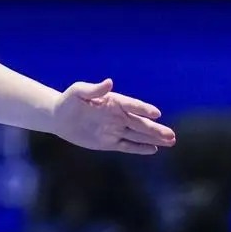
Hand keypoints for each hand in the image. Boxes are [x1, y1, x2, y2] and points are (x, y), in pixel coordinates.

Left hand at [51, 79, 176, 154]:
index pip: (131, 106)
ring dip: (153, 138)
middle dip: (156, 129)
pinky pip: (127, 145)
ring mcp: (115, 129)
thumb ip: (94, 89)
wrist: (58, 117)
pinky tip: (153, 149)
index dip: (143, 109)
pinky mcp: (109, 142)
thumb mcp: (78, 92)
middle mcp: (118, 116)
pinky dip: (139, 148)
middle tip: (172, 135)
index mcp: (113, 102)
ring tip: (171, 141)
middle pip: (140, 123)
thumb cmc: (68, 101)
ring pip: (138, 135)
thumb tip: (109, 82)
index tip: (156, 113)